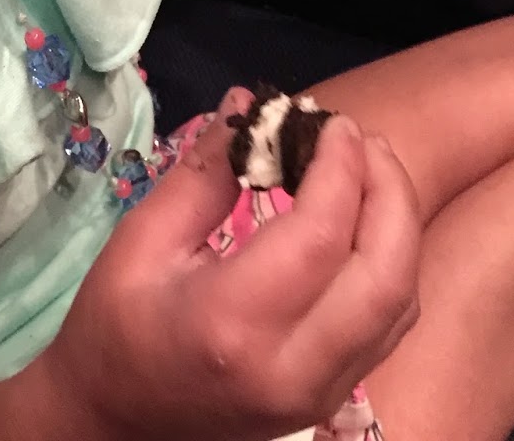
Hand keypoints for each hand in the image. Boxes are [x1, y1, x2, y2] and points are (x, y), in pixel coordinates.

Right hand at [43, 89, 420, 440]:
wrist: (114, 422)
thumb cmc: (115, 324)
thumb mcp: (142, 239)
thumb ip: (203, 173)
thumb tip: (246, 104)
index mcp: (233, 323)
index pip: (320, 235)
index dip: (338, 168)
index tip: (327, 120)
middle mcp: (293, 367)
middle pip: (385, 273)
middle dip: (387, 191)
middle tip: (357, 137)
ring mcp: (321, 393)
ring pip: (399, 302)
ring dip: (397, 224)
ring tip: (366, 166)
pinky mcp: (331, 399)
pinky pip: (388, 326)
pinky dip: (390, 262)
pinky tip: (361, 221)